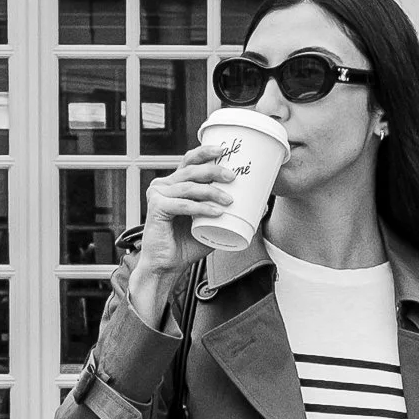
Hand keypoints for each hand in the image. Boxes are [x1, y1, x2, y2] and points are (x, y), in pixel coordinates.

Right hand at [127, 143, 232, 328]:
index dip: (206, 152)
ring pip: (190, 186)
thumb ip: (230, 214)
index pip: (190, 160)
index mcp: (174, 183)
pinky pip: (184, 205)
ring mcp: (158, 194)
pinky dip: (201, 208)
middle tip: (233, 177)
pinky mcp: (156, 208)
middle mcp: (164, 185)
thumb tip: (262, 206)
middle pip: (192, 169)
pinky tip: (216, 212)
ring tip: (229, 201)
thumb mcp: (212, 226)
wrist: (166, 268)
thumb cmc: (185, 246)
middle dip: (214, 170)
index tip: (225, 150)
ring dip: (212, 192)